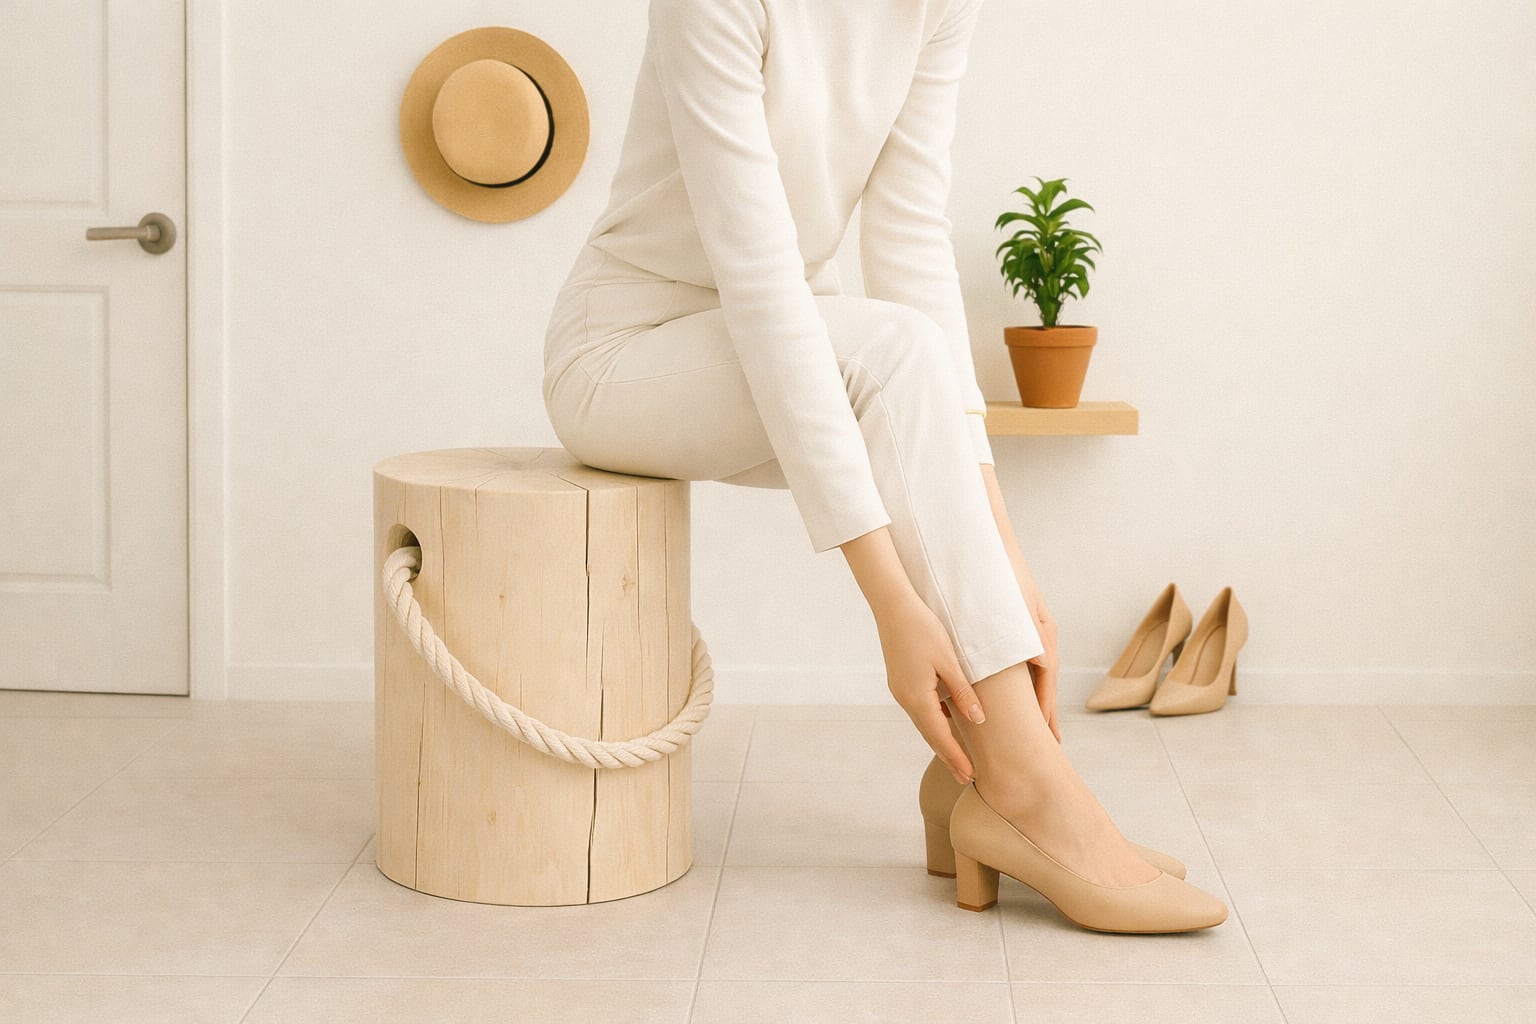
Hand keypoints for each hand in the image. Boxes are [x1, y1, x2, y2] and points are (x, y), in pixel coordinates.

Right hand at [875, 597, 981, 785]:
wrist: (892, 607)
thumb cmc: (923, 629)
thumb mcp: (949, 661)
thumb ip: (963, 692)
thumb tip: (979, 720)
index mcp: (918, 697)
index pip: (940, 736)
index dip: (956, 757)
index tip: (969, 776)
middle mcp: (905, 699)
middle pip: (930, 735)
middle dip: (948, 756)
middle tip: (965, 778)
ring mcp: (900, 690)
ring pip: (924, 722)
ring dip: (940, 740)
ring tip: (957, 757)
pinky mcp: (901, 681)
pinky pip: (920, 708)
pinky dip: (933, 722)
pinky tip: (945, 724)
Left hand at [1018, 578, 1060, 742]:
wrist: (996, 547)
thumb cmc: (1005, 575)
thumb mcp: (1019, 603)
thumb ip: (1031, 632)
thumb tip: (1045, 663)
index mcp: (1043, 634)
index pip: (1047, 678)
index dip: (1046, 706)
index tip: (1047, 733)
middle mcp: (1040, 638)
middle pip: (1045, 682)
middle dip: (1046, 712)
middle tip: (1049, 743)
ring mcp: (1030, 636)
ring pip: (1035, 676)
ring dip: (1036, 701)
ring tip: (1037, 730)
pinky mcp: (1018, 633)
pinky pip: (1023, 665)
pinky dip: (1023, 685)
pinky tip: (1016, 699)